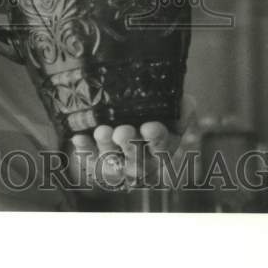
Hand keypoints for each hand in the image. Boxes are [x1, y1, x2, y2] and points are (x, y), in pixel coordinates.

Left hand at [67, 95, 196, 192]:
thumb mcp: (168, 111)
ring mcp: (117, 165)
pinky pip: (89, 160)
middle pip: (136, 160)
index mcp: (161, 149)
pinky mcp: (95, 163)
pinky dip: (85, 150)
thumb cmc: (149, 115)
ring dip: (107, 148)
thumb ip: (181, 107)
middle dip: (130, 146)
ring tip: (102, 131)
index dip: (156, 139)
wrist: (122, 119)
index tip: (149, 126)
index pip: (162, 148)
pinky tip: (80, 138)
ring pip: (112, 162)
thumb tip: (187, 102)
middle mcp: (140, 162)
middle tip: (122, 132)